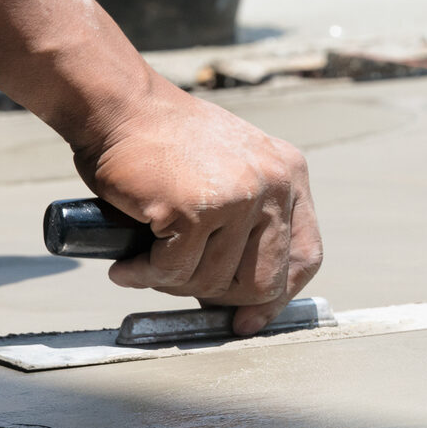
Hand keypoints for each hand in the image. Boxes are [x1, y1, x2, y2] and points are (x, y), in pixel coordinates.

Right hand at [72, 83, 322, 335]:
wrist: (120, 106)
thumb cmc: (164, 144)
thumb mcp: (230, 171)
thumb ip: (248, 223)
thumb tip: (245, 303)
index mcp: (290, 174)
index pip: (306, 256)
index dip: (279, 298)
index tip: (249, 321)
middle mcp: (273, 184)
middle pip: (264, 280)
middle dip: (219, 296)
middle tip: (179, 285)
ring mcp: (238, 196)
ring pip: (215, 281)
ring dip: (173, 283)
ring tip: (146, 261)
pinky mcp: (196, 209)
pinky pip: (174, 271)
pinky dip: (144, 275)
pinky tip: (127, 265)